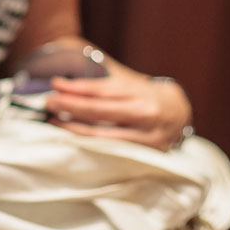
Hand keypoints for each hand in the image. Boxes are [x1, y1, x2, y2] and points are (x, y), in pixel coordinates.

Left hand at [45, 69, 191, 150]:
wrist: (181, 112)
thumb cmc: (147, 93)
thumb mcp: (129, 81)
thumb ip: (102, 81)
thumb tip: (66, 75)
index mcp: (140, 92)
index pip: (101, 89)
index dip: (76, 87)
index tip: (55, 83)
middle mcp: (145, 114)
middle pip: (100, 111)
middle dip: (70, 105)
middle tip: (49, 101)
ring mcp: (146, 136)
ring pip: (103, 134)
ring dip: (74, 127)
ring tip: (54, 118)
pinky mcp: (146, 154)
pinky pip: (111, 148)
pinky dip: (90, 142)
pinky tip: (73, 135)